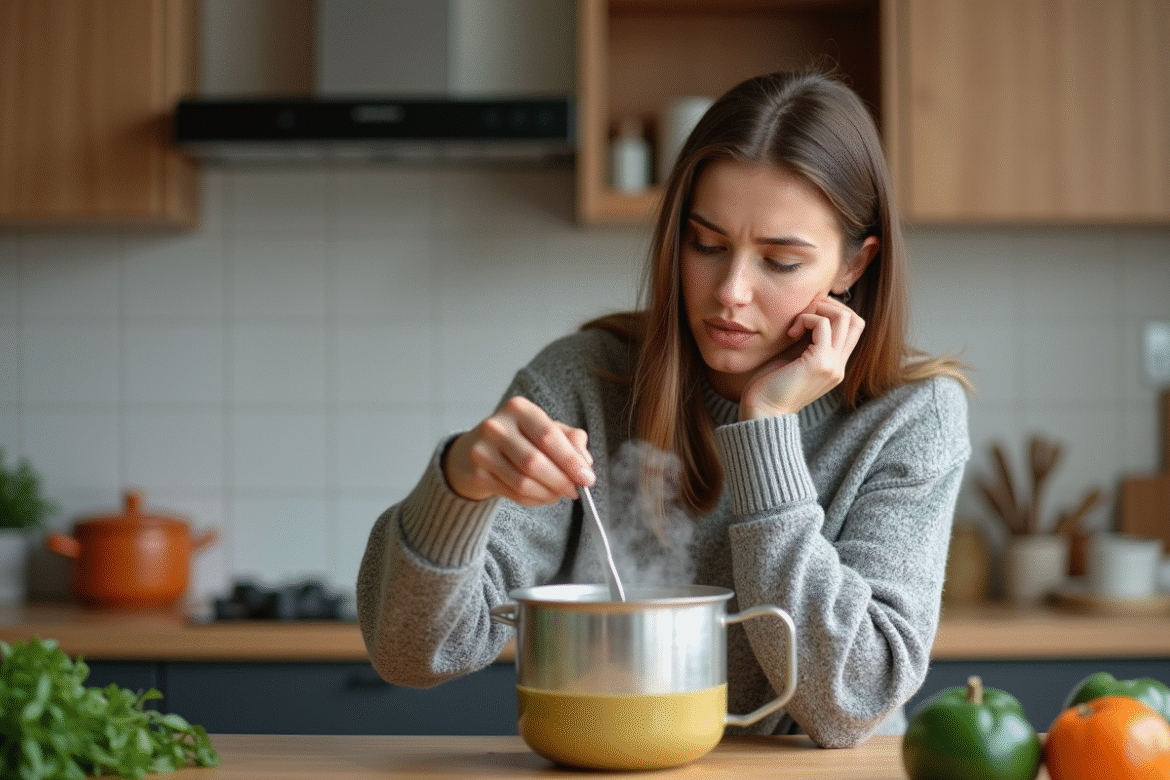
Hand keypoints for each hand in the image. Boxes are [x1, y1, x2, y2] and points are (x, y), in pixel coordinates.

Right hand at [442, 396, 595, 504]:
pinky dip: (534, 500)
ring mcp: (482, 450)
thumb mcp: (544, 429)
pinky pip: (513, 494)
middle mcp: (496, 426)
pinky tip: (542, 496)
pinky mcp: (476, 474)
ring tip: (558, 494)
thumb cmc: (518, 439)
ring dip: (548, 493)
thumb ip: (570, 440)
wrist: (473, 451)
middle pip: (535, 462)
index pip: (549, 435)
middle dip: (561, 481)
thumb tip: (585, 462)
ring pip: (523, 482)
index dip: (571, 460)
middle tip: (575, 491)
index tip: (587, 478)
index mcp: (518, 408)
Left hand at [739, 296, 864, 418]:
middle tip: (803, 313)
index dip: (834, 312)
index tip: (807, 315)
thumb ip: (805, 340)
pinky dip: (806, 318)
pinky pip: (823, 324)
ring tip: (795, 322)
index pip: (853, 328)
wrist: (762, 413)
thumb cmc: (769, 386)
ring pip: (845, 318)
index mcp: (835, 365)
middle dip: (828, 306)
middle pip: (855, 320)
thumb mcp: (792, 358)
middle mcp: (839, 366)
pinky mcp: (820, 363)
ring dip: (818, 309)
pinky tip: (790, 332)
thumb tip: (806, 312)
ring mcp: (833, 365)